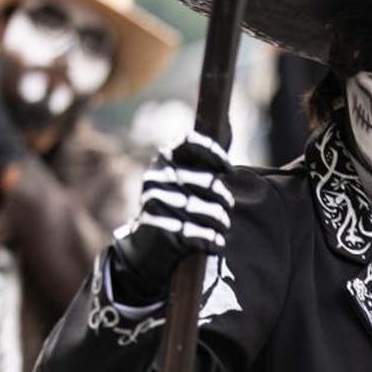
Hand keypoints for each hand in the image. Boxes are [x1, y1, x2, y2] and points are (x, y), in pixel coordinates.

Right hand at [110, 132, 234, 303]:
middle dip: (225, 199)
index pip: (193, 143)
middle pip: (211, 183)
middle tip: (228, 207)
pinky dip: (214, 240)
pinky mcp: (161, 228)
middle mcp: (157, 178)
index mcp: (164, 161)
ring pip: (209, 210)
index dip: (216, 154)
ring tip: (223, 226)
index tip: (229, 170)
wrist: (143, 248)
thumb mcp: (180, 180)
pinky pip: (201, 233)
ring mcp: (157, 203)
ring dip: (222, 221)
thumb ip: (203, 158)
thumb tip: (227, 122)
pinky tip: (216, 242)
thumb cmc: (171, 207)